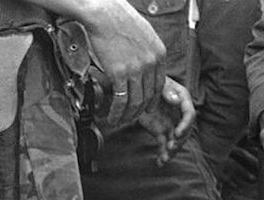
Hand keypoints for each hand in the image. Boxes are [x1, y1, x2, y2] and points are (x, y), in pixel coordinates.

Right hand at [83, 0, 166, 127]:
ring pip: (136, 101)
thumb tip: (141, 62)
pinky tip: (111, 116)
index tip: (145, 107)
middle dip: (139, 111)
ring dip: (127, 115)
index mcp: (159, 53)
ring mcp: (136, 69)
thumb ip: (146, 52)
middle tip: (129, 118)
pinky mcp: (119, 73)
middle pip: (149, 95)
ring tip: (118, 121)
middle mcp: (151, 63)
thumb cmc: (119, 20)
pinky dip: (116, 112)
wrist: (104, 14)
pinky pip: (120, 99)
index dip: (151, 100)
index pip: (159, 85)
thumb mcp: (143, 35)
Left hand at [137, 77, 193, 165]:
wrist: (137, 87)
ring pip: (175, 139)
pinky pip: (163, 144)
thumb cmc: (149, 81)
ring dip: (171, 150)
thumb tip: (177, 100)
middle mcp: (179, 113)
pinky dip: (161, 153)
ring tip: (164, 159)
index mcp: (182, 100)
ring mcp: (170, 123)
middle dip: (179, 141)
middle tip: (170, 149)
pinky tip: (159, 163)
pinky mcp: (160, 130)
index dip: (185, 125)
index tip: (177, 134)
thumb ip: (167, 91)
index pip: (189, 114)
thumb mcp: (158, 83)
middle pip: (185, 130)